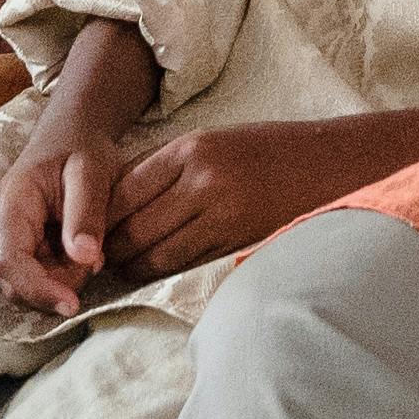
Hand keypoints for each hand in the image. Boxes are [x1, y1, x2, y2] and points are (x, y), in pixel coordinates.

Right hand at [0, 22, 162, 313]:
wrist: (69, 138)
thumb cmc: (81, 150)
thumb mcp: (92, 172)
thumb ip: (87, 214)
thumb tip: (85, 258)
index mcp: (7, 203)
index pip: (11, 262)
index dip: (40, 291)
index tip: (74, 306)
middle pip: (17, 281)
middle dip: (59, 283)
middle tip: (97, 256)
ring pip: (25, 285)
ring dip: (61, 280)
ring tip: (89, 246)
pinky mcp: (9, 248)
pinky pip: (31, 278)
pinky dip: (59, 275)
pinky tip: (77, 251)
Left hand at [106, 95, 418, 272]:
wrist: (336, 163)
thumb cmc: (272, 153)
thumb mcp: (217, 144)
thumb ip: (171, 170)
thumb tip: (117, 204)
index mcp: (192, 149)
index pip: (122, 190)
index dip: (97, 219)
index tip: (83, 235)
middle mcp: (202, 179)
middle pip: (132, 226)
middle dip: (107, 250)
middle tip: (91, 265)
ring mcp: (223, 212)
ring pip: (157, 253)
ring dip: (134, 268)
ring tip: (119, 275)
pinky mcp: (241, 241)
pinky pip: (189, 264)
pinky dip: (166, 273)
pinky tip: (157, 275)